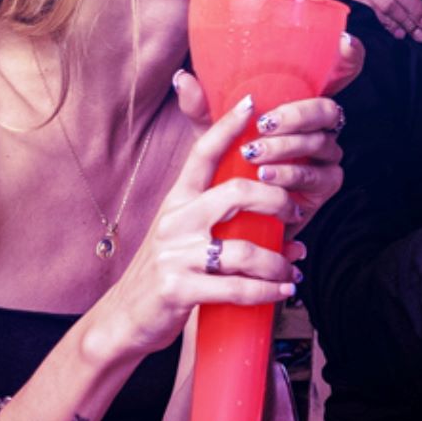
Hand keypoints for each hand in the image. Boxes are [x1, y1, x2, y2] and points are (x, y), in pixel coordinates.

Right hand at [89, 95, 302, 358]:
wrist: (125, 318)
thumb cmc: (168, 272)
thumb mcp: (184, 232)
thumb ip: (225, 219)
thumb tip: (290, 224)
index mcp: (178, 200)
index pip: (201, 153)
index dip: (227, 126)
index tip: (251, 102)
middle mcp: (175, 221)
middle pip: (237, 193)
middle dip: (277, 200)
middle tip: (296, 212)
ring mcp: (175, 255)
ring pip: (244, 250)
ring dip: (277, 262)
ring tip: (292, 269)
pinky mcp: (178, 290)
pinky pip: (236, 288)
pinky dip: (267, 291)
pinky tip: (284, 290)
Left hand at [173, 71, 345, 241]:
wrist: (235, 211)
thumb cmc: (230, 162)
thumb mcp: (213, 132)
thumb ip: (201, 106)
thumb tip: (184, 77)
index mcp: (300, 103)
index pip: (336, 74)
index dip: (348, 56)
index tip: (343, 41)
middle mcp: (320, 126)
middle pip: (327, 109)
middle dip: (298, 114)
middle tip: (264, 123)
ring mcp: (327, 155)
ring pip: (320, 142)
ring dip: (285, 147)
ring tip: (252, 154)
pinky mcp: (327, 185)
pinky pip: (317, 176)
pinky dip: (289, 175)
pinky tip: (266, 176)